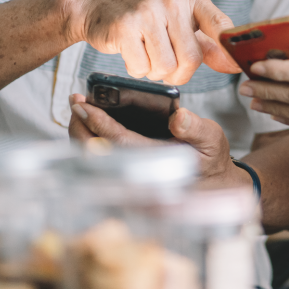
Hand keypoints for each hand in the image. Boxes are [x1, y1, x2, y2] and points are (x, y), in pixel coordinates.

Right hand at [65, 0, 240, 83]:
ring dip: (155, 72)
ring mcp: (147, 12)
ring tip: (147, 54)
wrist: (95, 2)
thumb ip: (207, 42)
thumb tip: (233, 65)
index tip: (237, 68)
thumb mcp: (178, 20)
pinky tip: (131, 53)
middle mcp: (172, 0)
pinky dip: (136, 70)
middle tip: (167, 66)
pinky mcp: (125, 27)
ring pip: (166, 68)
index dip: (230, 52)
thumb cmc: (143, 15)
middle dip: (180, 73)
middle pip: (192, 59)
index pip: (221, 26)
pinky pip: (141, 69)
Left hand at [68, 94, 254, 190]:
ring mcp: (130, 180)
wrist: (213, 186)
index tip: (83, 105)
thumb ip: (195, 127)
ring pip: (95, 161)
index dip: (99, 122)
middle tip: (75, 102)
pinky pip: (100, 164)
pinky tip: (88, 127)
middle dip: (81, 127)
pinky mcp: (126, 181)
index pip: (119, 142)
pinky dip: (89, 145)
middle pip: (98, 153)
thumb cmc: (210, 159)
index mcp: (157, 161)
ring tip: (78, 111)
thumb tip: (177, 117)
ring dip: (82, 136)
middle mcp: (138, 174)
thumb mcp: (211, 138)